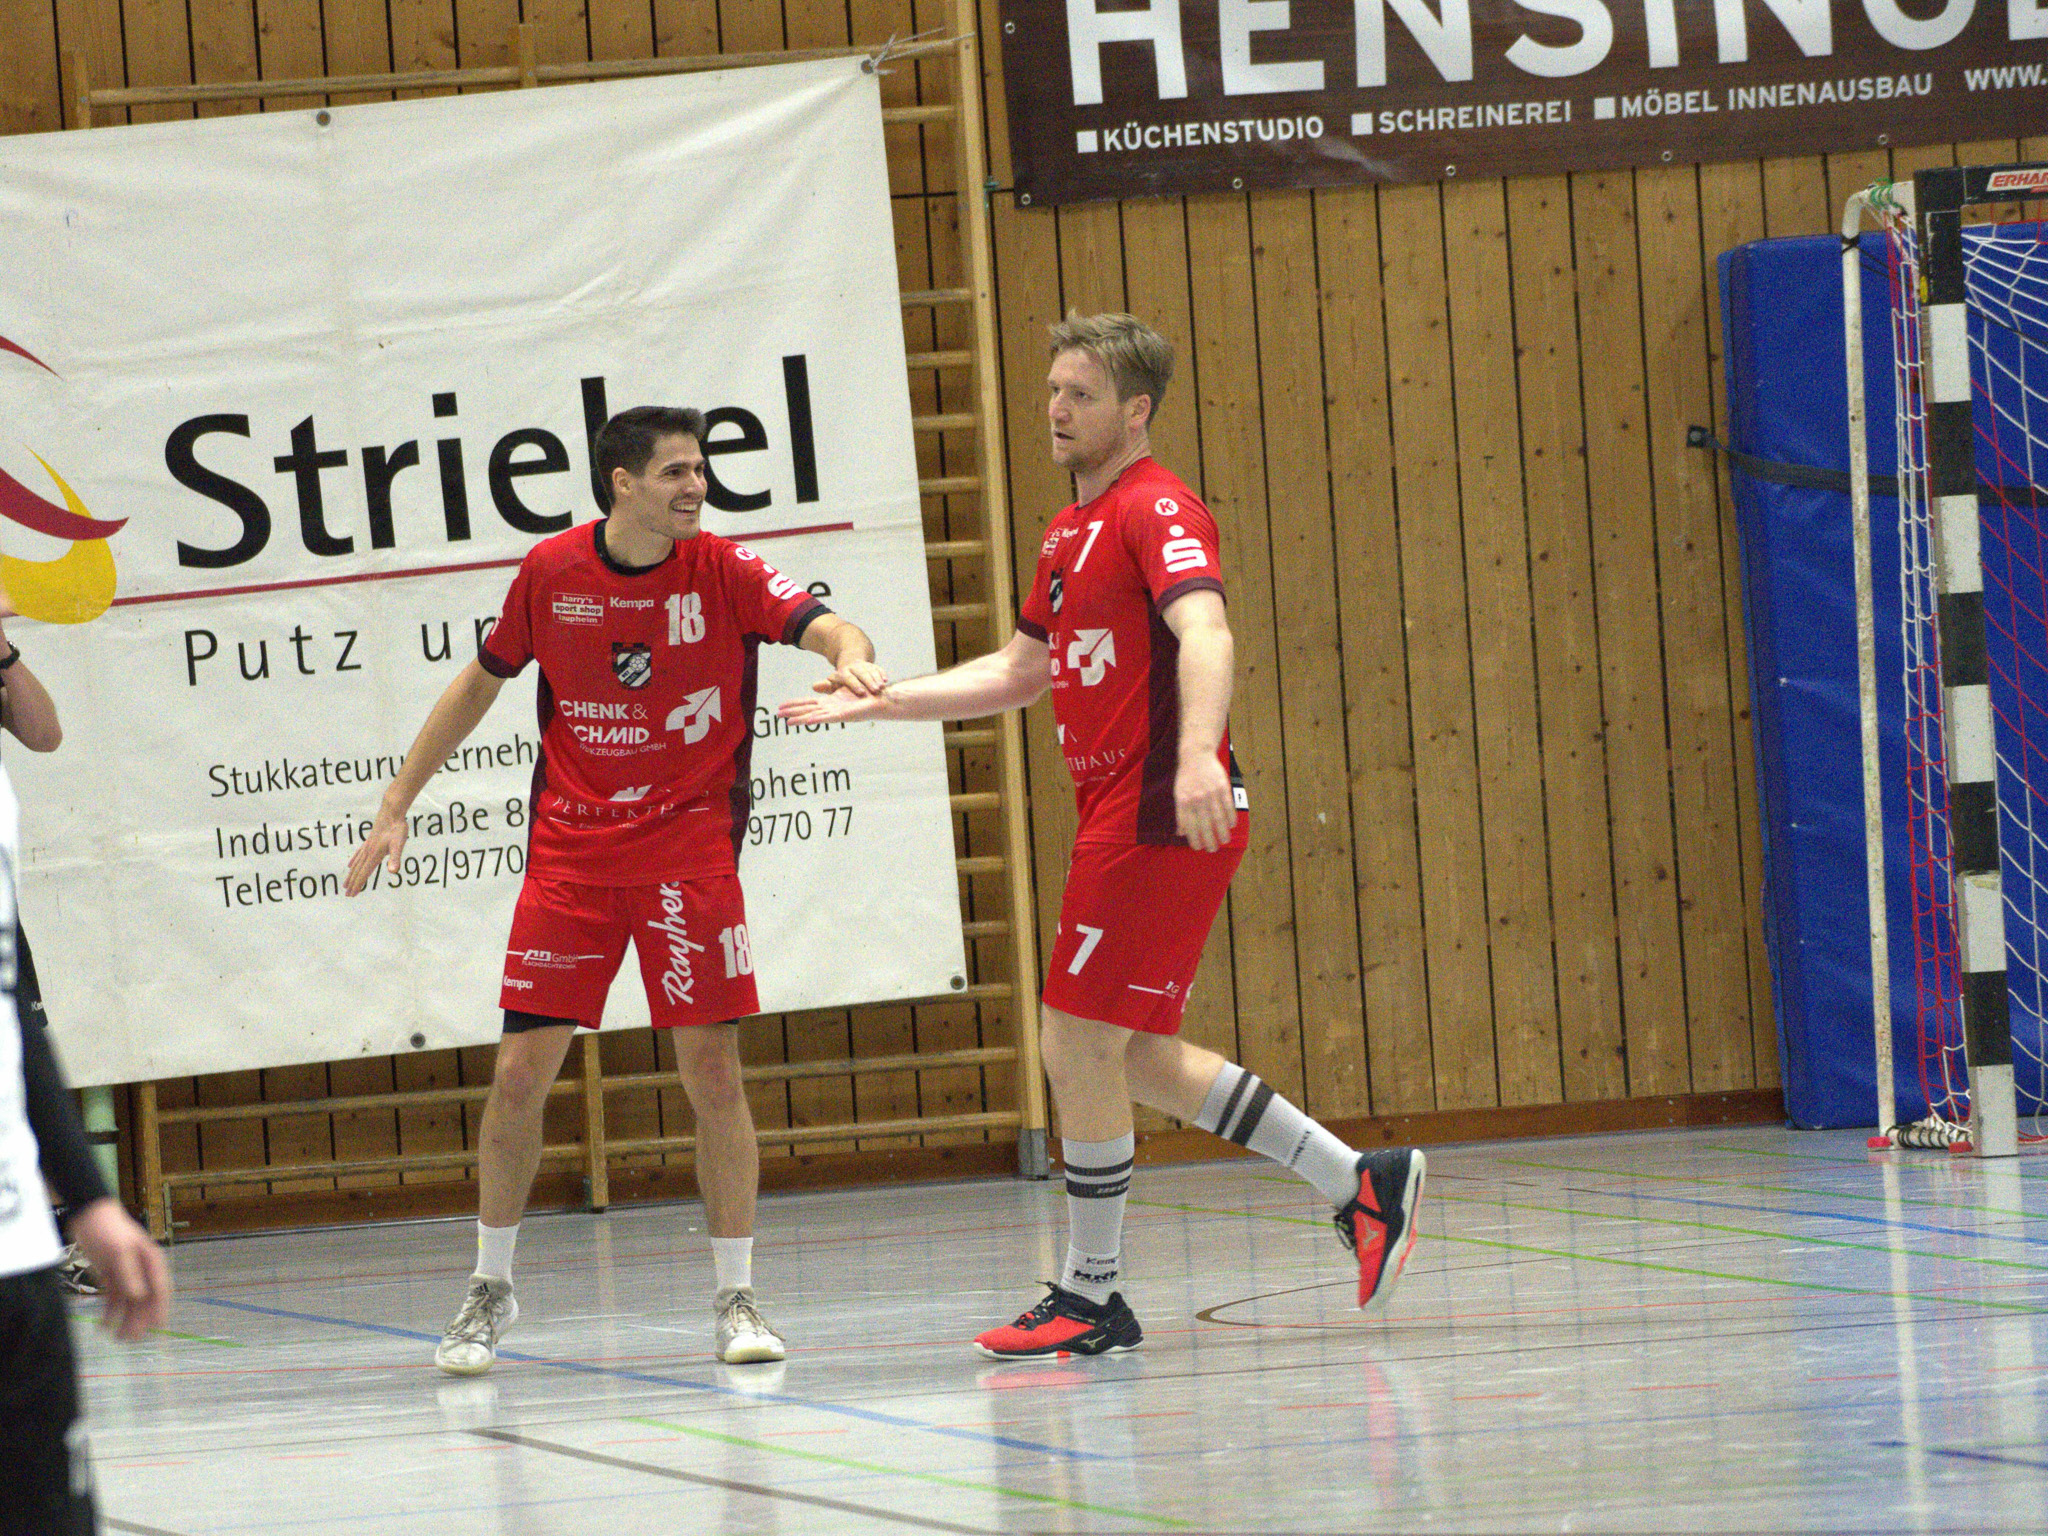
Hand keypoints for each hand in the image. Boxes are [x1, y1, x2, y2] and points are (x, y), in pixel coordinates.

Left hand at [65, 1198, 170, 1341]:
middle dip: (138, 1320)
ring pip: (129, 1302)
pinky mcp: (112, 1275)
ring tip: (115, 1338)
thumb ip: (130, 1273)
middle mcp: (142, 1270)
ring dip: (124, 1319)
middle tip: (128, 1339)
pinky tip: (103, 1325)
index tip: (158, 1327)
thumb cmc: (109, 1229)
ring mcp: (127, 1273)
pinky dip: (110, 1312)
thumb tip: (139, 1297)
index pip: (160, 1289)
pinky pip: (114, 1298)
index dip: (160, 1308)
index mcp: (152, 1261)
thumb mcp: (119, 1250)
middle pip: (144, 1299)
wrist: (89, 1215)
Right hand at [344, 811, 407, 894]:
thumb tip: (393, 872)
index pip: (364, 874)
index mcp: (374, 855)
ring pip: (357, 864)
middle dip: (353, 883)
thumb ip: (395, 859)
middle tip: (347, 895)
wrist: (392, 813)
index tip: (352, 894)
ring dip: (351, 875)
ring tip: (345, 884)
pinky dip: (354, 861)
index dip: (358, 885)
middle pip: (358, 871)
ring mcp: (367, 847)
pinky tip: (350, 865)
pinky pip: (358, 854)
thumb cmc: (397, 829)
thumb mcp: (399, 845)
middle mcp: (368, 852)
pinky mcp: (369, 842)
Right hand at [777, 688, 890, 724]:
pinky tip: (808, 720)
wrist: (879, 699)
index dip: (794, 705)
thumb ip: (828, 687)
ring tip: (788, 722)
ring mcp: (835, 714)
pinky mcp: (843, 716)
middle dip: (792, 713)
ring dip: (801, 719)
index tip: (780, 707)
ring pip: (814, 716)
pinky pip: (828, 717)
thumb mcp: (841, 687)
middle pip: (807, 711)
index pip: (807, 704)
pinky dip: (817, 719)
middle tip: (778, 716)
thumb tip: (814, 686)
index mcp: (828, 704)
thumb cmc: (863, 695)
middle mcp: (830, 710)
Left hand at [816, 659, 887, 697]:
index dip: (855, 685)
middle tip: (876, 690)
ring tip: (882, 686)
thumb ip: (827, 686)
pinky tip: (886, 679)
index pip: (849, 678)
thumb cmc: (843, 679)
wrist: (852, 660)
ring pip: (871, 670)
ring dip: (877, 678)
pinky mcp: (873, 665)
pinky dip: (882, 673)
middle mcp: (854, 667)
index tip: (861, 693)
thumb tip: (814, 687)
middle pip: (862, 673)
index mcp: (844, 672)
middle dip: (869, 681)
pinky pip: (878, 668)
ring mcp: (864, 665)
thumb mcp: (835, 682)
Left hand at [1174, 751, 1235, 851]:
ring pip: (1218, 818)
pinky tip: (1231, 826)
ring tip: (1224, 841)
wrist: (1197, 756)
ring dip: (1221, 832)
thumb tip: (1180, 833)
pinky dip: (1230, 817)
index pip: (1189, 825)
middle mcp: (1197, 799)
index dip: (1194, 838)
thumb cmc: (1186, 777)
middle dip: (1209, 840)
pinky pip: (1228, 806)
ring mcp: (1210, 794)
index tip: (1198, 847)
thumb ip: (1180, 814)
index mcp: (1184, 802)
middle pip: (1204, 824)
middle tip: (1212, 849)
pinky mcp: (1222, 788)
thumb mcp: (1178, 794)